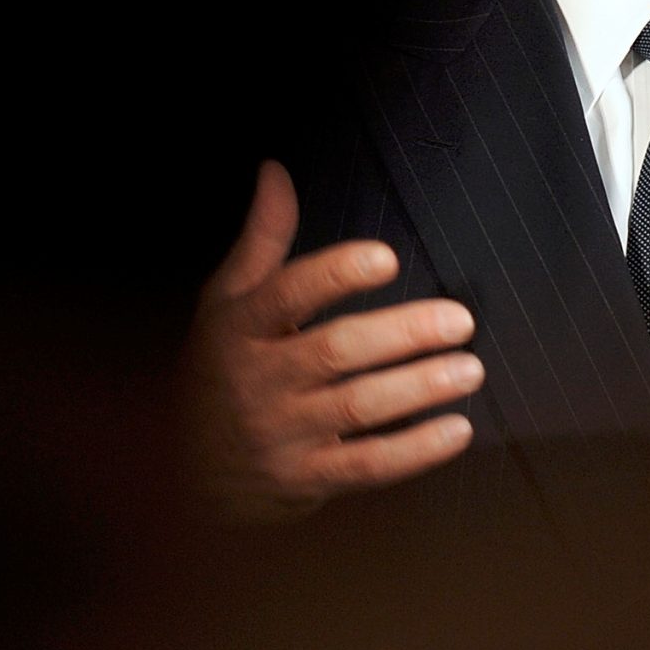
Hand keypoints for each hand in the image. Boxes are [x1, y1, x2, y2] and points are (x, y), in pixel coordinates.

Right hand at [183, 160, 482, 523]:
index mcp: (240, 328)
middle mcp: (257, 379)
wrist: (180, 472)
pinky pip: (366, 465)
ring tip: (469, 369)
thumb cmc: (217, 371)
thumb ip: (261, 239)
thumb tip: (274, 171)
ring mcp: (280, 433)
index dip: (336, 274)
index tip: (387, 258)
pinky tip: (455, 430)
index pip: (287, 294)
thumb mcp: (226, 303)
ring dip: (419, 388)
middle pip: (335, 351)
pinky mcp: (303, 478)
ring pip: (358, 407)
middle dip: (402, 334)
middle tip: (459, 320)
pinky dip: (414, 451)